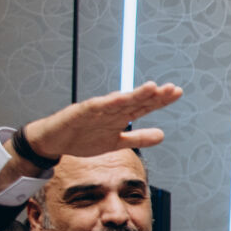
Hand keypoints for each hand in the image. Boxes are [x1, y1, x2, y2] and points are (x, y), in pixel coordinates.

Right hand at [17, 83, 183, 167]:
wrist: (54, 141)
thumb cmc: (83, 138)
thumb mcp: (116, 142)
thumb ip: (138, 138)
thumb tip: (162, 135)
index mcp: (120, 116)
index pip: (144, 106)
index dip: (160, 100)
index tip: (176, 93)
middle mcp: (111, 109)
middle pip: (136, 100)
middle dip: (153, 95)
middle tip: (171, 89)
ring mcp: (96, 109)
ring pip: (119, 100)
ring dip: (135, 94)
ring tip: (152, 88)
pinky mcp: (80, 112)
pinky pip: (96, 107)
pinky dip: (108, 102)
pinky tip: (121, 97)